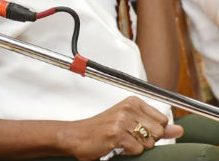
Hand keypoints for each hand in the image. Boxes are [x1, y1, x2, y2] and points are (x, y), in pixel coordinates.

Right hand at [59, 97, 182, 160]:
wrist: (76, 135)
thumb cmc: (100, 128)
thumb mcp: (130, 123)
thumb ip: (156, 126)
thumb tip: (179, 130)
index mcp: (132, 102)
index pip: (163, 120)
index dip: (153, 130)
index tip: (137, 129)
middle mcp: (128, 108)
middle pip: (159, 132)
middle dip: (147, 140)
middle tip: (128, 136)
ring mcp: (122, 120)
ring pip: (149, 143)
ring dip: (136, 147)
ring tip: (121, 140)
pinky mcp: (117, 134)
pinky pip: (137, 150)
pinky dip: (128, 152)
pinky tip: (116, 145)